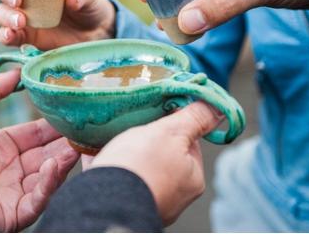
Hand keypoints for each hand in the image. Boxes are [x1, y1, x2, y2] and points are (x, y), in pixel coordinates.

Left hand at [0, 69, 80, 231]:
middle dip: (65, 142)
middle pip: (46, 155)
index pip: (33, 136)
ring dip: (63, 161)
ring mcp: (13, 192)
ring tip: (76, 145)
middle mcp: (8, 171)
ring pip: (48, 176)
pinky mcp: (15, 213)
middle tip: (85, 127)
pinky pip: (39, 198)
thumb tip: (16, 71)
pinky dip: (50, 183)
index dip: (51, 125)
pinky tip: (55, 165)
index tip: (70, 111)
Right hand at [91, 103, 221, 225]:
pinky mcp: (119, 202)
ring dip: (123, 151)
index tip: (157, 111)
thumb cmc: (140, 168)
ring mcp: (146, 200)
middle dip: (145, 138)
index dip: (173, 124)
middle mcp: (172, 194)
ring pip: (136, 167)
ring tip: (108, 136)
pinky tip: (93, 151)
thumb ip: (193, 118)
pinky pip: (114, 176)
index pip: (188, 143)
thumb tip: (215, 106)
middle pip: (162, 154)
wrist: (102, 202)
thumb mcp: (171, 133)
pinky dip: (105, 163)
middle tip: (129, 124)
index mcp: (192, 178)